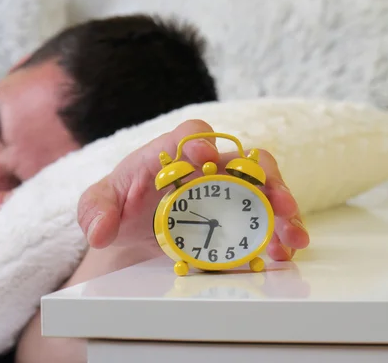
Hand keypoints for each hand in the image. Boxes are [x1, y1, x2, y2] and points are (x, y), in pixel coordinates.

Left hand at [77, 119, 309, 260]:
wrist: (132, 225)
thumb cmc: (119, 204)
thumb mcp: (98, 204)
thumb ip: (95, 210)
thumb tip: (101, 230)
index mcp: (171, 154)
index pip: (193, 133)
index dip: (202, 142)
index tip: (204, 158)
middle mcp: (206, 167)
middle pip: (245, 160)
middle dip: (266, 180)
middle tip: (280, 205)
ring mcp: (224, 191)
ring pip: (263, 190)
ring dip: (282, 212)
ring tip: (293, 239)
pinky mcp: (233, 215)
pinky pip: (261, 219)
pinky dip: (275, 234)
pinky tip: (283, 253)